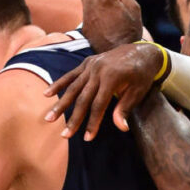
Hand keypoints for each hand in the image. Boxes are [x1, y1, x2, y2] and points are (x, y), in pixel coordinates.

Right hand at [44, 42, 163, 139]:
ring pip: (73, 87)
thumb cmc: (142, 74)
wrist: (142, 51)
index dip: (93, 122)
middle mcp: (98, 70)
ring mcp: (91, 65)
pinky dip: (58, 84)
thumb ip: (125, 108)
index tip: (88, 138)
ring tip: (49, 118)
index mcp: (112, 77)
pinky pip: (71, 75)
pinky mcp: (87, 62)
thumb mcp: (138, 92)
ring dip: (60, 104)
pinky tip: (46, 94)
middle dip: (74, 118)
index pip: (98, 105)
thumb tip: (121, 128)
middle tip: (64, 135)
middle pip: (83, 98)